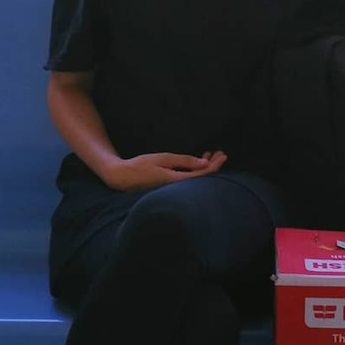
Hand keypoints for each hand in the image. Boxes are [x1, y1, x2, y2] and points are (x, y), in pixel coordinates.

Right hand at [103, 150, 227, 191]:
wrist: (121, 177)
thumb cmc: (141, 166)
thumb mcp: (163, 159)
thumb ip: (184, 161)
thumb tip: (204, 163)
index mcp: (176, 182)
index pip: (202, 176)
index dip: (214, 166)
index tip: (223, 155)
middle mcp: (177, 190)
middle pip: (201, 179)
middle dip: (212, 165)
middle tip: (220, 153)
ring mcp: (173, 191)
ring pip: (195, 180)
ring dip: (203, 167)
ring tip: (210, 155)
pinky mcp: (170, 189)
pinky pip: (187, 180)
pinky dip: (194, 170)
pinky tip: (198, 163)